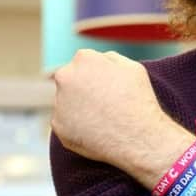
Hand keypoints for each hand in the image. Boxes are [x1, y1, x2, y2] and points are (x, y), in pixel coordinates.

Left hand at [51, 49, 171, 168]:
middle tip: (104, 102)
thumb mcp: (133, 67)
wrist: (136, 136)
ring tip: (104, 118)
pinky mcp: (58, 126)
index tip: (109, 86)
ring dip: (80, 107)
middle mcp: (65, 77)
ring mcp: (59, 103)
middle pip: (71, 79)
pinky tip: (97, 130)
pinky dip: (78, 126)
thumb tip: (99, 59)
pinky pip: (67, 123)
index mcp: (83, 59)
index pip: (85, 61)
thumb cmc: (137, 99)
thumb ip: (111, 59)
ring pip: (67, 102)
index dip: (98, 74)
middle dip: (84, 88)